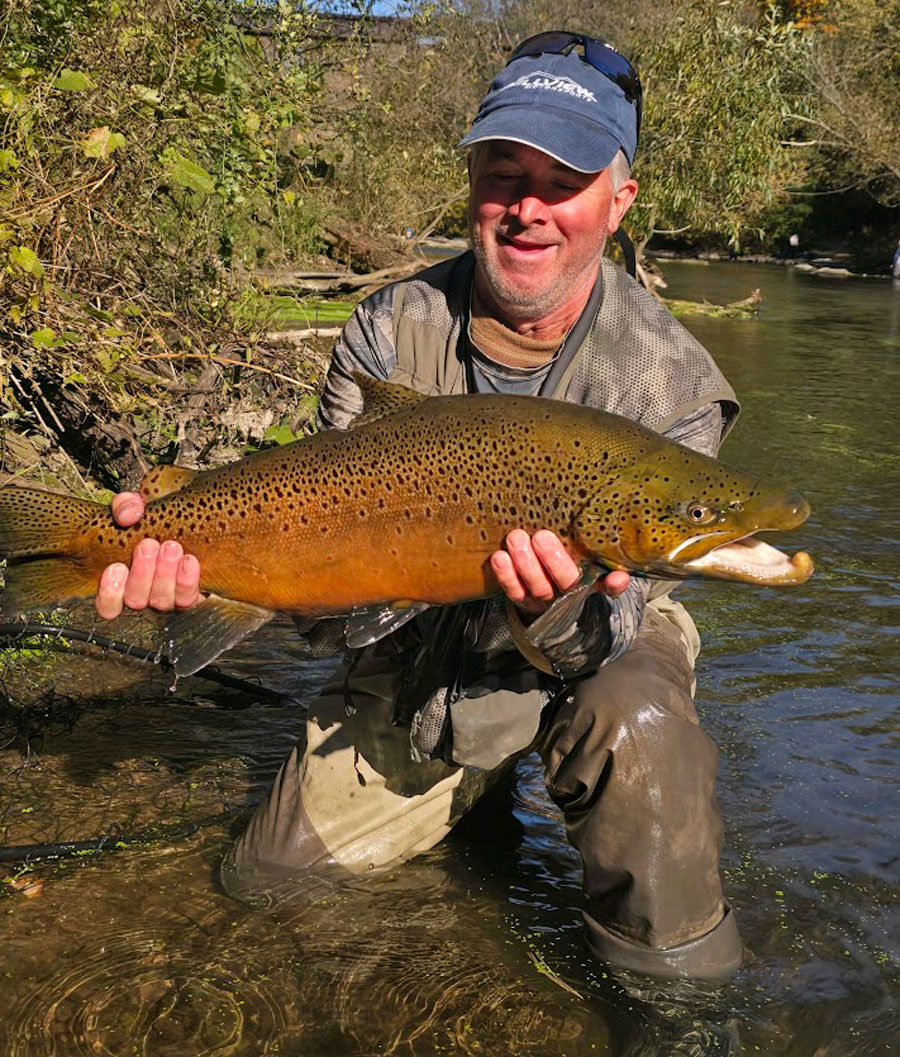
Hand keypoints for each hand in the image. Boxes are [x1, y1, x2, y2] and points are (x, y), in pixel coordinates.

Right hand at [95, 491, 200, 619]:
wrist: (191, 520)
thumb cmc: (153, 518)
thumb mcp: (135, 505)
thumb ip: (125, 505)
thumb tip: (127, 516)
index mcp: (121, 580)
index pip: (107, 605)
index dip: (109, 593)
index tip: (116, 567)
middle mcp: (142, 594)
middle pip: (135, 600)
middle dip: (142, 573)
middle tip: (149, 545)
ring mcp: (167, 596)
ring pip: (161, 601)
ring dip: (165, 575)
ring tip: (171, 547)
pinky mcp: (190, 593)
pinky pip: (188, 598)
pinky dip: (187, 581)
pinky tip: (189, 560)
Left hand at [489, 529, 629, 614]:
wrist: (546, 592)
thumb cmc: (567, 564)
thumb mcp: (584, 558)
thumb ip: (596, 553)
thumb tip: (611, 554)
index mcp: (592, 583)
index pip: (609, 587)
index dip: (613, 584)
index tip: (616, 577)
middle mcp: (571, 595)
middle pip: (567, 583)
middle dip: (553, 560)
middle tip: (541, 536)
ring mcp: (546, 600)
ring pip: (538, 587)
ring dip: (526, 563)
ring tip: (516, 538)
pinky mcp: (524, 600)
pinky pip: (515, 591)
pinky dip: (505, 575)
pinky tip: (500, 557)